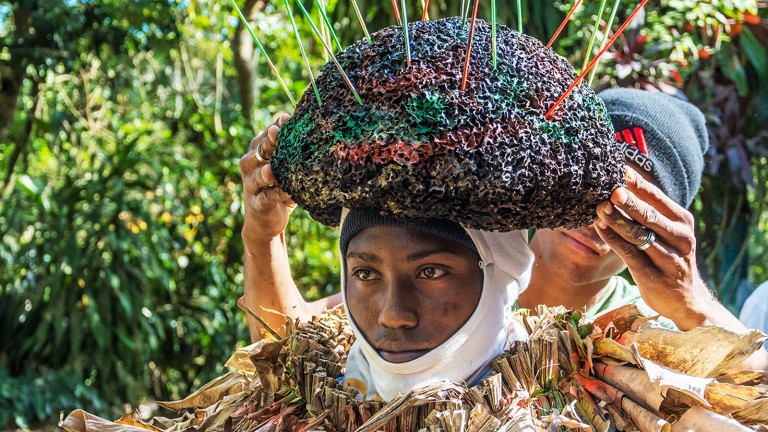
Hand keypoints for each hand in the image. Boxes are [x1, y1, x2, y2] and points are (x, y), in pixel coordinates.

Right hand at [240, 113, 294, 242]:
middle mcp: (250, 166)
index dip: (276, 127)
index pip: (265, 136)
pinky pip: (266, 197)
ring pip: (257, 176)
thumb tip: (310, 126)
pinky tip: (287, 191)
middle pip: (259, 151)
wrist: (264, 221)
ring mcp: (251, 185)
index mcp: (256, 153)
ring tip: (272, 170)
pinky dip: (276, 194)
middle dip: (268, 142)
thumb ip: (290, 150)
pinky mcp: (257, 204)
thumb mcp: (284, 167)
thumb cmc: (278, 187)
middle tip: (277, 133)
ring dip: (265, 172)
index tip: (287, 118)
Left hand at [593, 166, 716, 329]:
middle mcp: (680, 238)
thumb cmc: (669, 257)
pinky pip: (630, 255)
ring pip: (638, 235)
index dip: (638, 183)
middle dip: (629, 201)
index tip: (619, 169)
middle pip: (649, 215)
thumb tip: (623, 180)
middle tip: (610, 189)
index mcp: (682, 221)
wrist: (685, 299)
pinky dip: (613, 240)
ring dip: (617, 220)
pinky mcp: (654, 276)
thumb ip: (650, 210)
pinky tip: (600, 228)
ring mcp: (669, 258)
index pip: (657, 197)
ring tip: (599, 208)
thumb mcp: (667, 232)